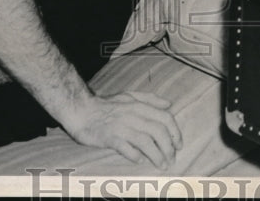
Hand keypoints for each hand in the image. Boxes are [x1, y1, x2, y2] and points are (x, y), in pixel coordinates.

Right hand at [62, 90, 182, 169]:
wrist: (81, 110)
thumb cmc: (107, 105)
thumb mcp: (129, 96)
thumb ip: (149, 99)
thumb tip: (168, 104)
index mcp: (139, 105)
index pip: (165, 118)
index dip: (175, 132)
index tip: (178, 145)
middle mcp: (133, 115)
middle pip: (158, 131)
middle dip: (168, 147)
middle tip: (172, 159)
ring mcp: (121, 127)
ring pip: (145, 142)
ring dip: (156, 155)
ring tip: (162, 164)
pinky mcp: (110, 138)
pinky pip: (126, 148)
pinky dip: (135, 156)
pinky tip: (140, 161)